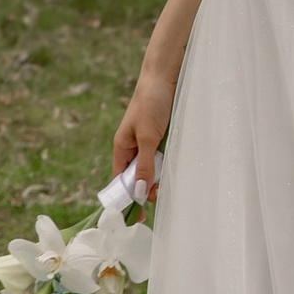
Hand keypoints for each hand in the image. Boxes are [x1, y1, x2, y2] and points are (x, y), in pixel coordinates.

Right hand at [112, 61, 175, 199]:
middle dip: (147, 188)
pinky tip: (174, 168)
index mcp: (122, 148)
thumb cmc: (151, 104)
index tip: (137, 216)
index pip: (120, 180)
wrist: (165, 77)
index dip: (127, 198)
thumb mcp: (148, 137)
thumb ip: (144, 165)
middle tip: (161, 194)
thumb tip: (139, 193)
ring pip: (151, 169)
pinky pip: (162, 158)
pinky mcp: (161, 138)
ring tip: (169, 182)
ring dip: (159, 177)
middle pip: (136, 177)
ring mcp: (147, 143)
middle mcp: (132, 148)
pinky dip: (167, 164)